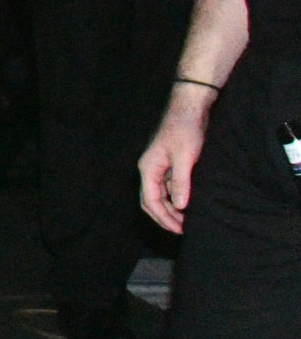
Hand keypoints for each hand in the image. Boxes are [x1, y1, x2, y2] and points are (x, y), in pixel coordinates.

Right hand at [139, 85, 214, 232]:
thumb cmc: (185, 129)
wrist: (189, 107)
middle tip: (183, 229)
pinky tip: (188, 202)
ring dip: (170, 208)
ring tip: (187, 219)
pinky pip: (168, 186)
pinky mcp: (169, 162)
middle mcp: (150, 168)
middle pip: (150, 200)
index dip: (163, 218)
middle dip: (164, 216)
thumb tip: (179, 206)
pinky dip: (175, 197)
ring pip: (159, 194)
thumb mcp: (185, 158)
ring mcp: (159, 165)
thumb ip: (180, 183)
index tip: (180, 230)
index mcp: (148, 168)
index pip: (150, 200)